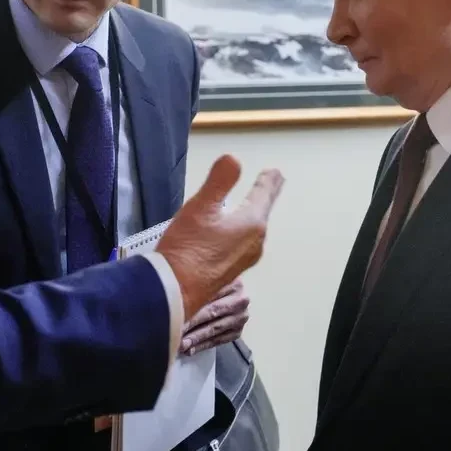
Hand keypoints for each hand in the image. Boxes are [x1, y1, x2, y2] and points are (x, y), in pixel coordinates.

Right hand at [156, 155, 282, 319]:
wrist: (174, 291)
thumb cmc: (188, 245)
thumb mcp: (201, 207)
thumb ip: (219, 181)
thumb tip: (234, 159)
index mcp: (252, 223)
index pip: (264, 194)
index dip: (268, 181)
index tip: (275, 172)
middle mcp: (255, 242)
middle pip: (262, 212)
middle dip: (264, 196)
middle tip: (270, 182)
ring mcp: (245, 258)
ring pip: (254, 228)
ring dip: (253, 213)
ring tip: (253, 203)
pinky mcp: (232, 269)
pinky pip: (244, 241)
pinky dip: (243, 228)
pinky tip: (233, 231)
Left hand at [181, 278, 248, 354]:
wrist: (227, 295)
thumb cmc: (208, 285)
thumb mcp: (206, 278)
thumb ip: (194, 283)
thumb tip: (172, 293)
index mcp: (232, 281)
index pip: (209, 292)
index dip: (191, 302)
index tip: (174, 313)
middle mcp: (240, 299)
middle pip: (212, 312)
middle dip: (192, 324)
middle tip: (176, 332)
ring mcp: (241, 317)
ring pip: (215, 329)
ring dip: (196, 338)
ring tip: (182, 344)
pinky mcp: (238, 331)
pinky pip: (219, 341)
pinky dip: (203, 345)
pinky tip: (191, 349)